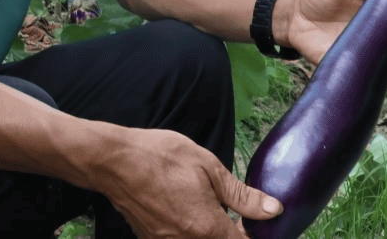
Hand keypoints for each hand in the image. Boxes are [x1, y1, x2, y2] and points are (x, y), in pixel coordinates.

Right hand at [90, 127, 281, 237]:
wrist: (113, 161)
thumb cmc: (160, 156)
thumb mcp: (207, 166)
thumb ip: (241, 194)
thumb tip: (273, 209)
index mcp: (207, 226)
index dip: (251, 234)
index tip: (252, 220)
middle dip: (229, 233)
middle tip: (230, 212)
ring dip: (208, 231)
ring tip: (204, 206)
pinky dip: (187, 230)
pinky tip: (183, 207)